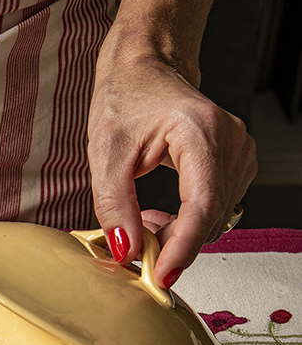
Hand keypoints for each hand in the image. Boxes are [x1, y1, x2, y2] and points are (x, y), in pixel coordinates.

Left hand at [87, 55, 256, 287]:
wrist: (143, 70)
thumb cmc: (125, 99)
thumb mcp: (105, 154)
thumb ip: (114, 206)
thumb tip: (126, 250)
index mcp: (201, 131)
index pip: (202, 204)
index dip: (183, 246)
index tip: (162, 275)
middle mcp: (231, 140)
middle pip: (212, 216)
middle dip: (174, 242)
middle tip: (135, 246)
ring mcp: (239, 151)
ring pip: (215, 217)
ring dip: (178, 232)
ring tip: (142, 219)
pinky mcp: (235, 162)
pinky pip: (216, 208)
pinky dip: (187, 221)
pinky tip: (160, 214)